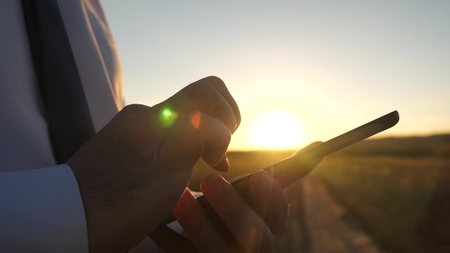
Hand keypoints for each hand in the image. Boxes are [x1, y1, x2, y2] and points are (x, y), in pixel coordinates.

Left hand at [67, 76, 239, 252]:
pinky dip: (179, 149)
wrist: (65, 218)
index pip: (208, 91)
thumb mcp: (170, 168)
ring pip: (181, 121)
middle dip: (217, 126)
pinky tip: (177, 173)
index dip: (227, 117)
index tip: (217, 156)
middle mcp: (144, 115)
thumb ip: (199, 134)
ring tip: (203, 169)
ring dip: (200, 141)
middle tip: (216, 157)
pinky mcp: (122, 145)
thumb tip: (218, 126)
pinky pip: (162, 136)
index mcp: (158, 117)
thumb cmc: (120, 201)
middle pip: (196, 102)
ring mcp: (131, 129)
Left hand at [151, 171, 288, 252]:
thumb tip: (293, 145)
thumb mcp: (241, 195)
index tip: (259, 174)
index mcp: (267, 226)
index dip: (273, 196)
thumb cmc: (224, 210)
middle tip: (210, 179)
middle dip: (233, 207)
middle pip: (252, 235)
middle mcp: (250, 246)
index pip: (278, 213)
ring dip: (199, 224)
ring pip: (218, 249)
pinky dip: (169, 239)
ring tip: (180, 198)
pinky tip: (155, 224)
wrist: (201, 242)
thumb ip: (254, 182)